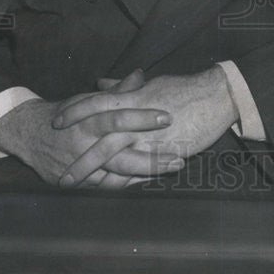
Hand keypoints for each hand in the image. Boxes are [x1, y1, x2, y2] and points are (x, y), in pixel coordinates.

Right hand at [0, 69, 183, 188]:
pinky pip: (109, 186)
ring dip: (148, 172)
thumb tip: (141, 75)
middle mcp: (84, 147)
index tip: (167, 116)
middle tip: (179, 152)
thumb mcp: (88, 100)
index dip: (141, 118)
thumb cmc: (67, 114)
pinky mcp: (80, 183)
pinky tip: (151, 178)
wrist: (30, 136)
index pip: (117, 119)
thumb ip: (117, 92)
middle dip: (152, 155)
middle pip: (121, 154)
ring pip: (119, 174)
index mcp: (87, 121)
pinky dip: (131, 183)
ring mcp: (82, 169)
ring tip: (174, 166)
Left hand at [52, 67, 237, 187]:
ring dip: (93, 174)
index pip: (95, 103)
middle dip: (79, 158)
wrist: (217, 95)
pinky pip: (138, 169)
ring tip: (78, 188)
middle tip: (61, 173)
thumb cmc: (186, 88)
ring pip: (113, 157)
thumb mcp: (151, 84)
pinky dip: (124, 181)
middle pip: (99, 139)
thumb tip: (101, 82)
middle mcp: (135, 117)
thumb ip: (124, 87)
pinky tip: (112, 192)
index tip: (57, 122)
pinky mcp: (163, 150)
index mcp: (132, 97)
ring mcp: (148, 136)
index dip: (75, 112)